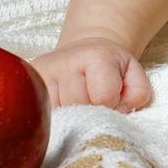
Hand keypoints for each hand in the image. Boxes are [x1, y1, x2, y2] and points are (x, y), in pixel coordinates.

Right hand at [32, 36, 152, 111]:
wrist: (85, 51)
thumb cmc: (112, 67)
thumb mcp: (133, 74)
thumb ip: (137, 93)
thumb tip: (119, 111)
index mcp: (95, 56)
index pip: (103, 97)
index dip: (113, 105)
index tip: (112, 98)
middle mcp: (65, 62)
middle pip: (80, 108)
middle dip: (92, 112)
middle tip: (94, 101)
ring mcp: (42, 73)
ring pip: (60, 115)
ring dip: (73, 116)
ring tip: (78, 102)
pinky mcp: (29, 83)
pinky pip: (42, 114)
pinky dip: (57, 117)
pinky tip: (64, 107)